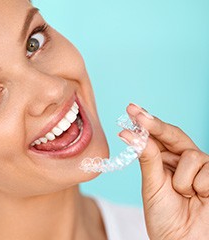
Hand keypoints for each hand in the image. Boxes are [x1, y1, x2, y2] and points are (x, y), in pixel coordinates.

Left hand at [119, 103, 208, 239]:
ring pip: (191, 155)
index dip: (145, 122)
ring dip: (181, 179)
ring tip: (183, 195)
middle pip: (174, 135)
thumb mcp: (152, 185)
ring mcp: (202, 168)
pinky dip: (197, 188)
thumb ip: (148, 158)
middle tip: (137, 114)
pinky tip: (199, 199)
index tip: (131, 109)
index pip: (157, 137)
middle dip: (156, 125)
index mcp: (165, 161)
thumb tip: (131, 133)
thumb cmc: (164, 217)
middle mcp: (183, 161)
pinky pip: (206, 172)